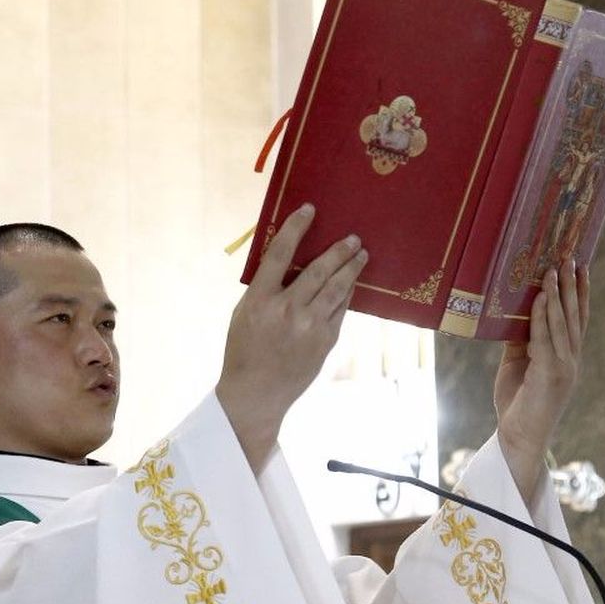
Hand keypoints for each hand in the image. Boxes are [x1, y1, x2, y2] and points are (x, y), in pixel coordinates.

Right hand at [216, 205, 368, 467]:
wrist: (256, 394)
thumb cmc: (244, 351)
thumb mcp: (243, 314)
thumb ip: (264, 289)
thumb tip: (287, 263)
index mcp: (259, 300)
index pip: (279, 254)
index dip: (295, 228)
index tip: (309, 210)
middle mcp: (286, 310)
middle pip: (318, 270)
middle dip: (338, 251)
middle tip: (353, 238)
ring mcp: (309, 326)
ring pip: (336, 288)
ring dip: (351, 268)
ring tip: (361, 254)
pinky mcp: (325, 341)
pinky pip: (340, 310)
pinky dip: (346, 294)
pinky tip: (351, 284)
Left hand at [493, 260, 588, 496]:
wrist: (518, 438)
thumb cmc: (517, 402)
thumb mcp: (517, 363)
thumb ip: (521, 340)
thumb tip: (515, 313)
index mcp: (566, 357)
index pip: (577, 319)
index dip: (580, 293)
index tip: (582, 267)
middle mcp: (571, 359)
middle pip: (575, 316)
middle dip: (574, 286)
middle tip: (573, 257)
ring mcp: (564, 366)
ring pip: (563, 323)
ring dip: (559, 294)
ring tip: (556, 268)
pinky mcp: (550, 374)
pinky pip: (545, 338)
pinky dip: (542, 317)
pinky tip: (540, 298)